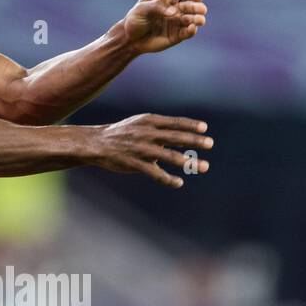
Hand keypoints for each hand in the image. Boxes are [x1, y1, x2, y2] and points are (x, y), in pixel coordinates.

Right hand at [87, 113, 212, 187]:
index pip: (173, 122)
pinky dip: (168, 179)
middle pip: (175, 137)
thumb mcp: (139, 125)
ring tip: (204, 167)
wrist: (96, 143)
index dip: (189, 125)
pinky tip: (179, 183)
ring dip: (188, 162)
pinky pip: (155, 173)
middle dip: (194, 141)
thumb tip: (186, 140)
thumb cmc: (122, 134)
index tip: (204, 128)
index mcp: (148, 122)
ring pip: (169, 156)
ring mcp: (140, 149)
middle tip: (210, 144)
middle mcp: (146, 134)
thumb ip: (161, 131)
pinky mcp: (134, 163)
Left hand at [122, 0, 206, 54]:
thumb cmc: (135, 20)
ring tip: (200, 20)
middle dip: (197, 7)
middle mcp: (175, 7)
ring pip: (192, 18)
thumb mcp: (141, 10)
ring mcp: (178, 21)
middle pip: (190, 5)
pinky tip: (193, 28)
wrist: (130, 39)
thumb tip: (174, 12)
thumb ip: (156, 7)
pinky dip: (192, 30)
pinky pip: (188, 32)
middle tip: (201, 9)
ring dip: (198, 19)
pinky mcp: (178, 34)